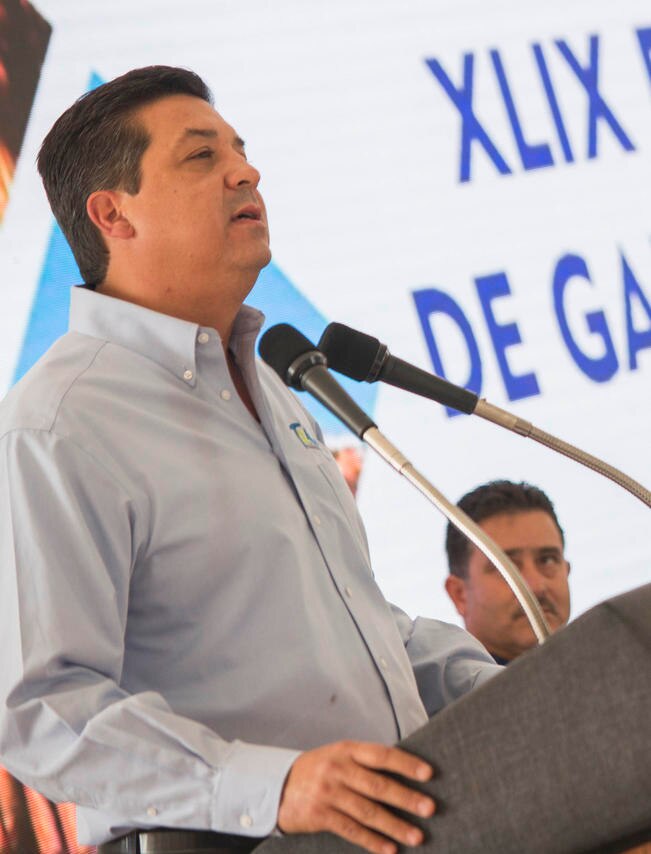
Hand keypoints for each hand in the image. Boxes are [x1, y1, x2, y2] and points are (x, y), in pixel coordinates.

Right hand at [277, 740, 434, 853]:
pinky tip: (389, 849)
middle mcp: (337, 769)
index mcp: (346, 750)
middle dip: (406, 798)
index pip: (381, 755)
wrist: (276, 785)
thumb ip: (364, 764)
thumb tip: (404, 776)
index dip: (406, 763)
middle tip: (430, 808)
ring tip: (416, 836)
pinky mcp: (319, 815)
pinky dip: (372, 842)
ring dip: (394, 825)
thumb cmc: (318, 770)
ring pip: (367, 812)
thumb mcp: (338, 756)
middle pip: (377, 785)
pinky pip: (351, 830)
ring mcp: (328, 792)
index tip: (428, 774)